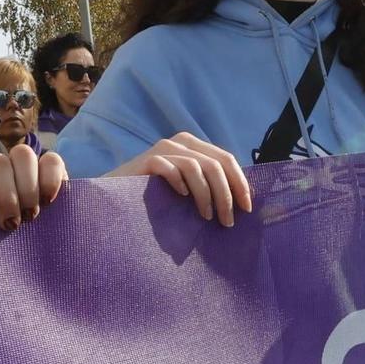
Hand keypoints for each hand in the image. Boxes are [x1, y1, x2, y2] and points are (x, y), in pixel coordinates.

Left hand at [0, 145, 66, 232]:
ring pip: (24, 155)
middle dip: (6, 194)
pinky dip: (51, 178)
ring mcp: (24, 167)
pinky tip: (49, 201)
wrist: (23, 258)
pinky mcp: (50, 170)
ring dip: (27, 186)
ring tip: (31, 215)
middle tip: (11, 224)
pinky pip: (52, 161)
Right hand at [110, 132, 251, 226]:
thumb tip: (242, 202)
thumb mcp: (188, 187)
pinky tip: (182, 198)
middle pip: (215, 164)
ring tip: (207, 217)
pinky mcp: (146, 160)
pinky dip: (179, 184)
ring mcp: (162, 149)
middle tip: (227, 221)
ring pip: (196, 167)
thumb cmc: (157, 195)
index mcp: (195, 146)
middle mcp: (180, 142)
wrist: (118, 196)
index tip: (246, 208)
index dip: (240, 183)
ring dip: (206, 195)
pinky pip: (169, 168)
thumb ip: (209, 185)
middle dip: (226, 195)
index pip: (227, 159)